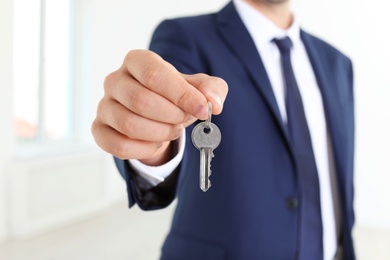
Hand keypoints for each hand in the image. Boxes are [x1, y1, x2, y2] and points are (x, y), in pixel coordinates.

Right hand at [91, 50, 227, 164]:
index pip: (155, 75)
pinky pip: (119, 145)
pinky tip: (155, 142)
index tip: (201, 110)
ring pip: (129, 125)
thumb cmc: (174, 97)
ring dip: (160, 133)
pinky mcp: (99, 130)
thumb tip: (213, 104)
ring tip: (172, 129)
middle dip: (171, 116)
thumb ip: (212, 89)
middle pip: (141, 101)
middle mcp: (115, 80)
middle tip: (184, 120)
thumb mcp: (198, 88)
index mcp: (137, 61)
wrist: (155, 114)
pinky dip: (144, 149)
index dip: (181, 95)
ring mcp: (104, 106)